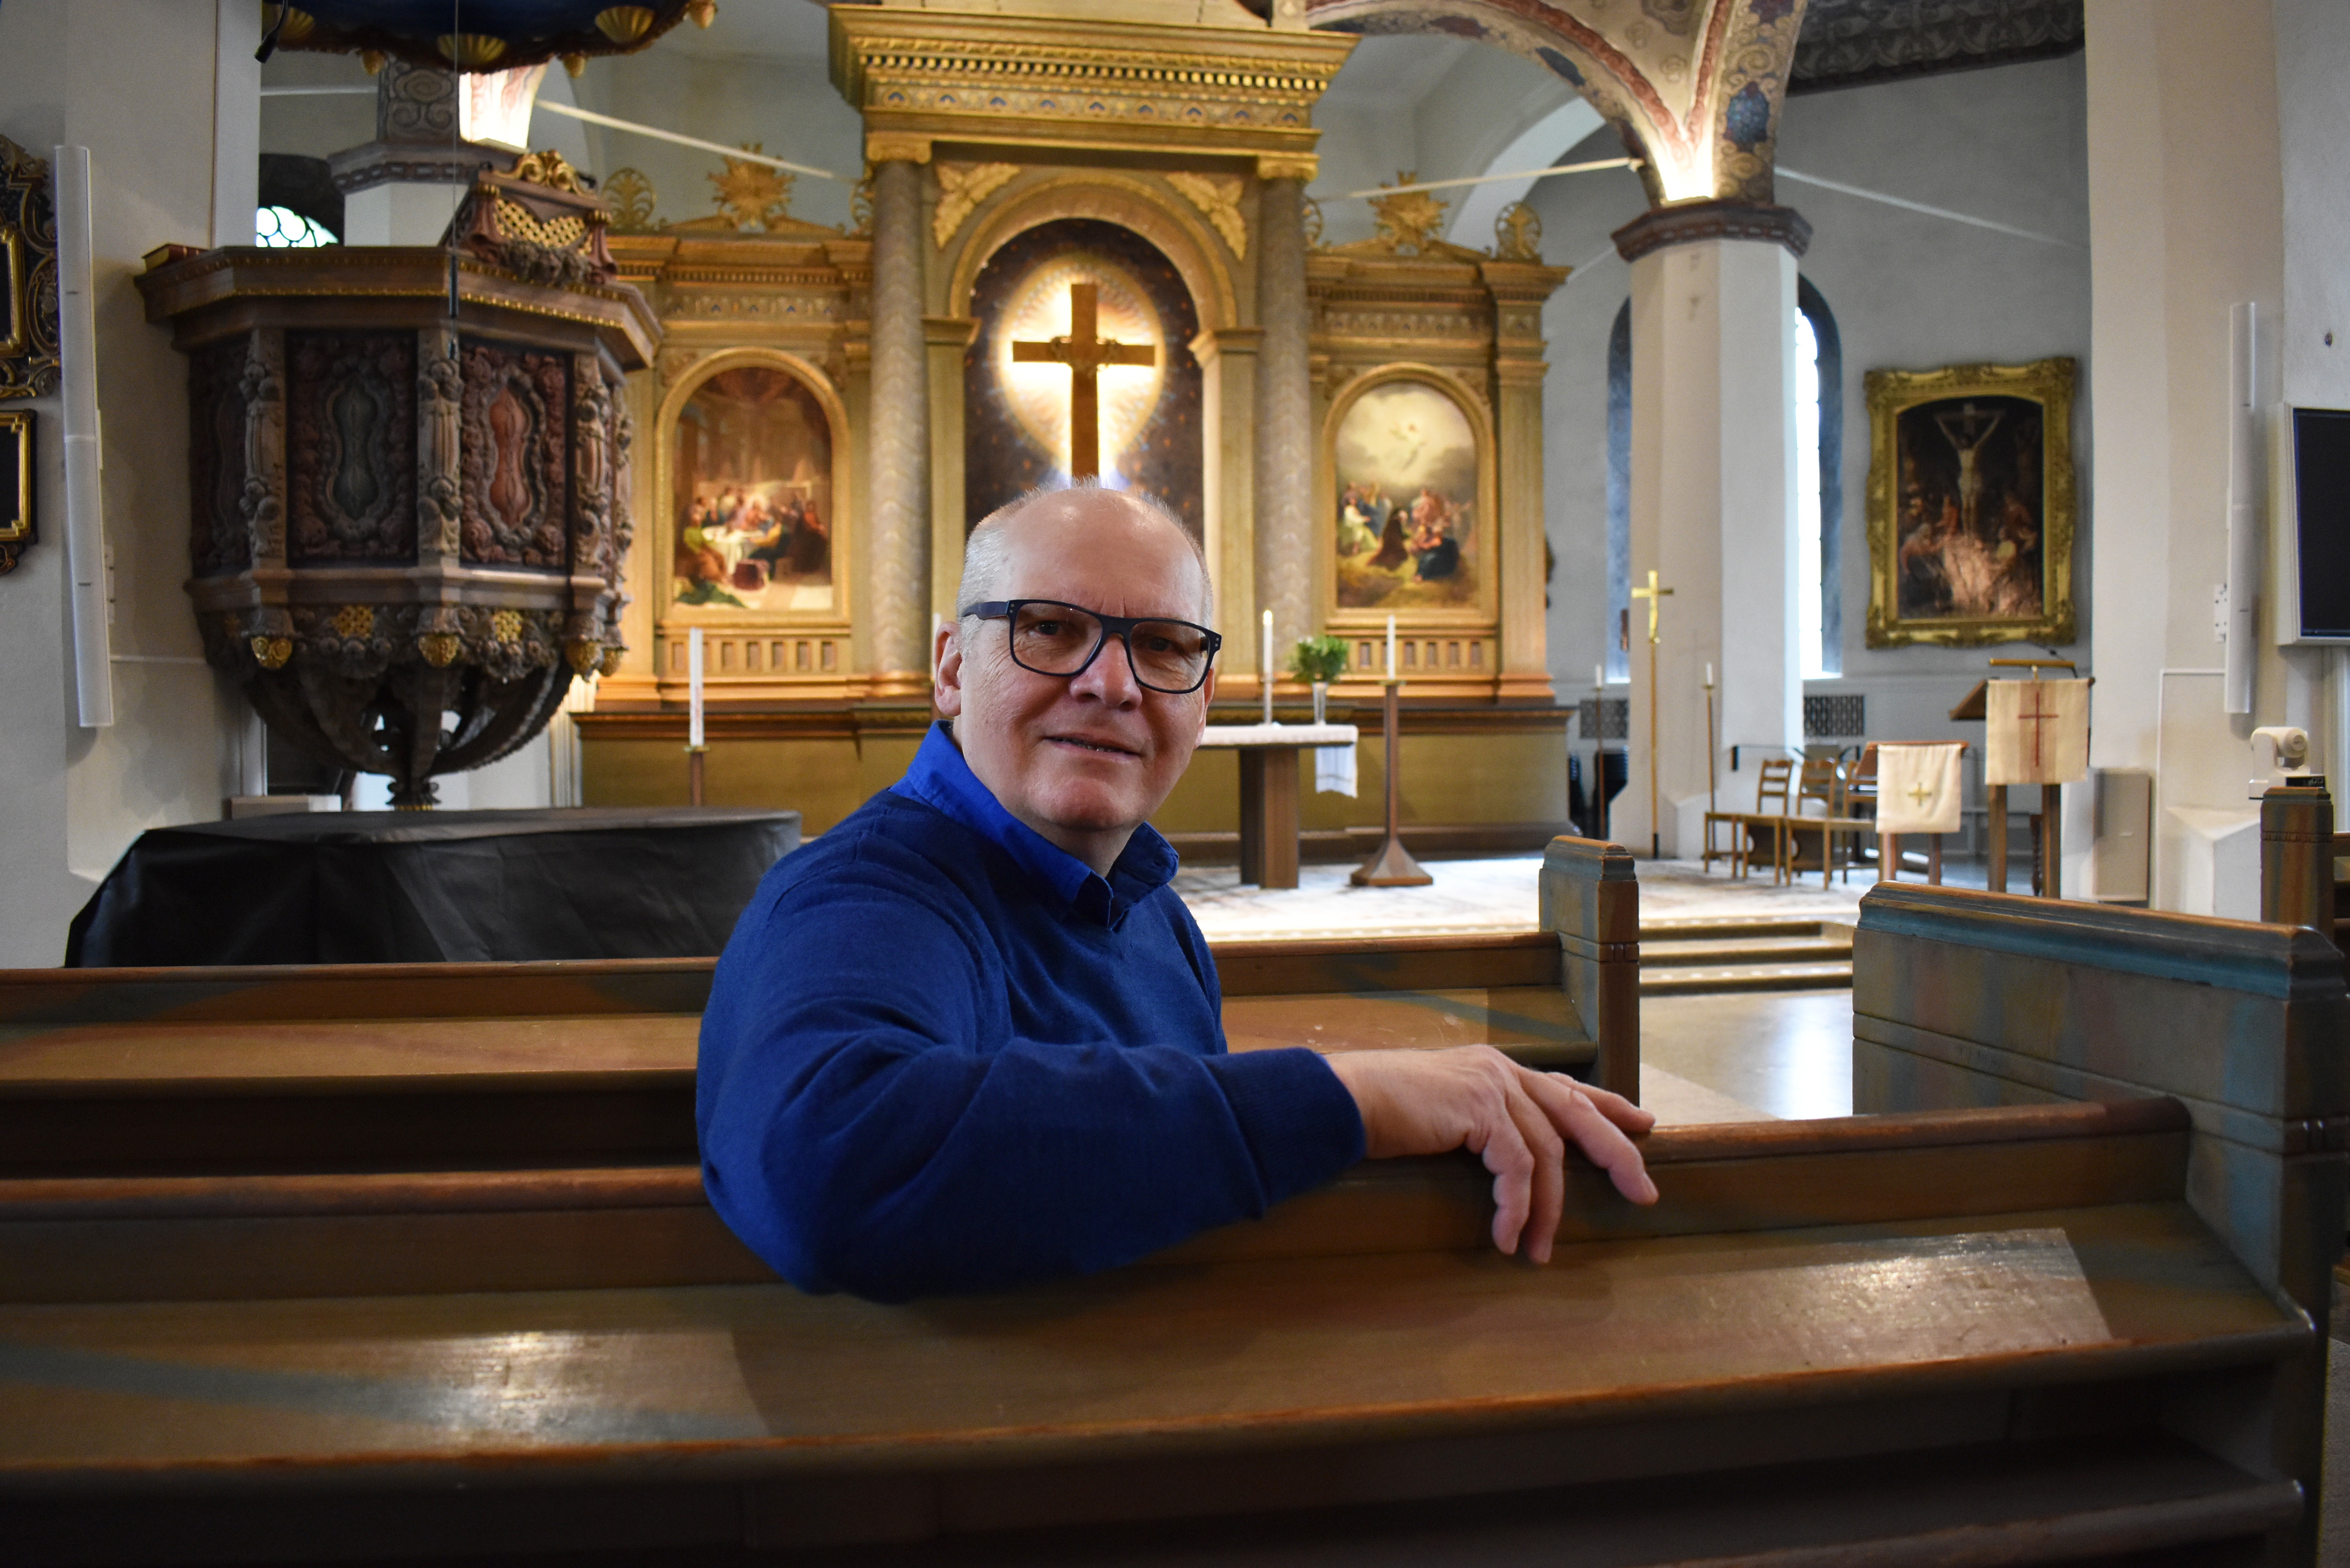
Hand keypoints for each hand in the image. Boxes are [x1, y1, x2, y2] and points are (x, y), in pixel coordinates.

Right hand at [1323, 1046, 1657, 1262]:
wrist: (1340, 1102)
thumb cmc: (1376, 1113)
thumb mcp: (1437, 1113)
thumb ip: (1472, 1125)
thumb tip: (1495, 1162)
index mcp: (1493, 1068)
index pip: (1564, 1086)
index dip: (1607, 1105)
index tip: (1643, 1123)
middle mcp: (1500, 1070)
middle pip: (1578, 1113)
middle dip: (1616, 1154)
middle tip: (1643, 1193)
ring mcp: (1492, 1085)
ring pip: (1547, 1154)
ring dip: (1547, 1211)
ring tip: (1537, 1253)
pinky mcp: (1481, 1109)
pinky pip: (1516, 1170)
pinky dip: (1516, 1209)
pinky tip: (1506, 1239)